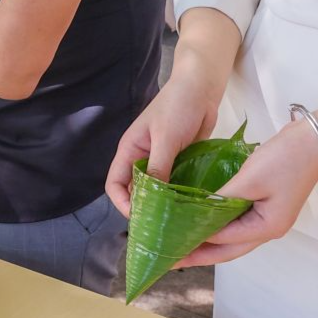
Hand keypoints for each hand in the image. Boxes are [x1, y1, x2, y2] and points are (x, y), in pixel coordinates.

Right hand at [105, 54, 225, 215]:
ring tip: (176, 224)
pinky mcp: (180, 162)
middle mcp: (142, 159)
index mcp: (130, 151)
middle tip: (161, 229)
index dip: (123, 203)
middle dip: (144, 210)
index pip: (115, 184)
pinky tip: (190, 208)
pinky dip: (179, 197)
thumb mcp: (166, 138)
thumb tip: (153, 200)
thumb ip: (158, 168)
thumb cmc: (178, 106)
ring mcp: (162, 161)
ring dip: (164, 206)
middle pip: (135, 192)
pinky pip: (175, 185)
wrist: (202, 87)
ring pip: (156, 191)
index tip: (140, 218)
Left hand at [175, 119, 317, 266]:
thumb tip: (199, 213)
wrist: (312, 141)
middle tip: (172, 260)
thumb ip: (223, 199)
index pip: (225, 240)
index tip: (172, 246)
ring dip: (210, 242)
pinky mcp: (267, 205)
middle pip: (230, 248)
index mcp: (267, 227)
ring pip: (234, 238)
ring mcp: (269, 218)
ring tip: (183, 244)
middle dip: (201, 254)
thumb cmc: (284, 160)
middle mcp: (269, 229)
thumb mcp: (250, 179)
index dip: (198, 243)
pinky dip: (220, 225)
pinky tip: (204, 222)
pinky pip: (238, 222)